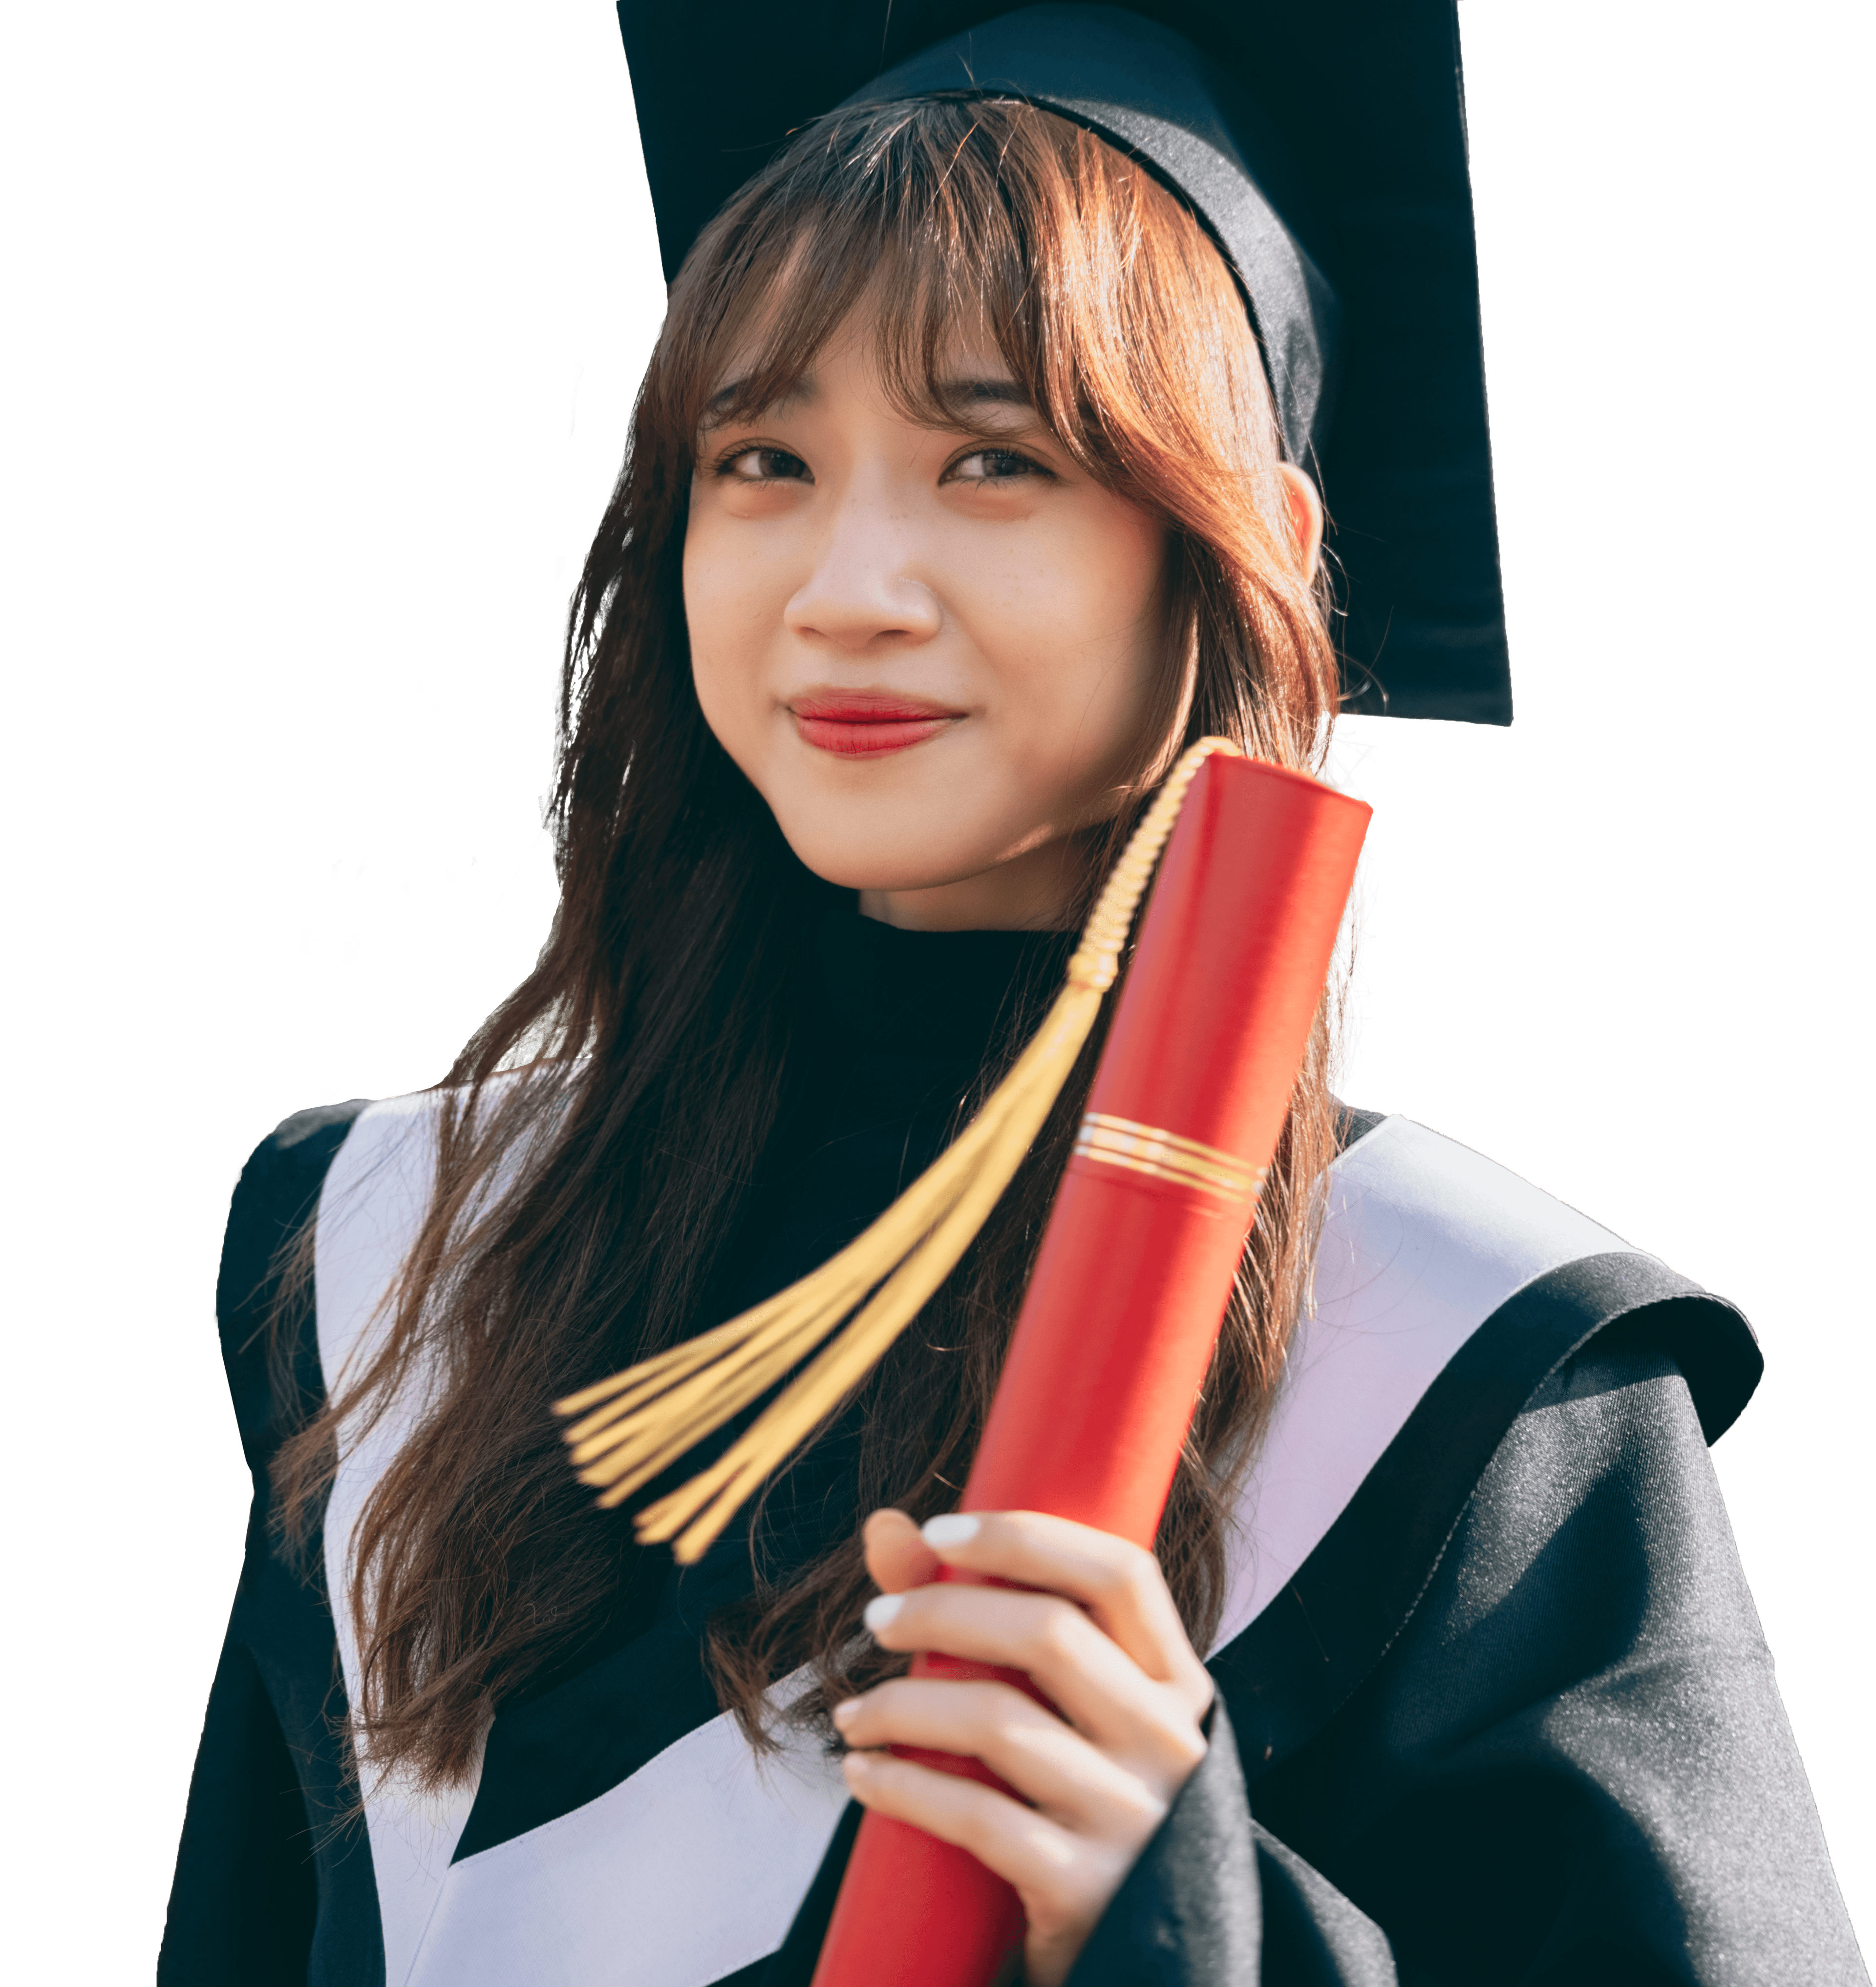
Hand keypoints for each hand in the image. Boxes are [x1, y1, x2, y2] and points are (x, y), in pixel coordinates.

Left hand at [833, 1508, 1213, 1986]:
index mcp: (1177, 1682)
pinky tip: (863, 1775)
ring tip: (852, 1714)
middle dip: (941, 1612)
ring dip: (902, 1705)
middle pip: (1048, 1634)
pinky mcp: (1085, 1890)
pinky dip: (902, 1787)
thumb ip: (979, 1613)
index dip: (1026, 1537)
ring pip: (1000, 1722)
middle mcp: (1169, 1741)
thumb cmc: (1080, 1797)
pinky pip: (976, 1818)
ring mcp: (1134, 1817)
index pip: (1120, 1573)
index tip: (937, 1532)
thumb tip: (883, 1526)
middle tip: (875, 1621)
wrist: (1137, 1951)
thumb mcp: (1064, 1710)